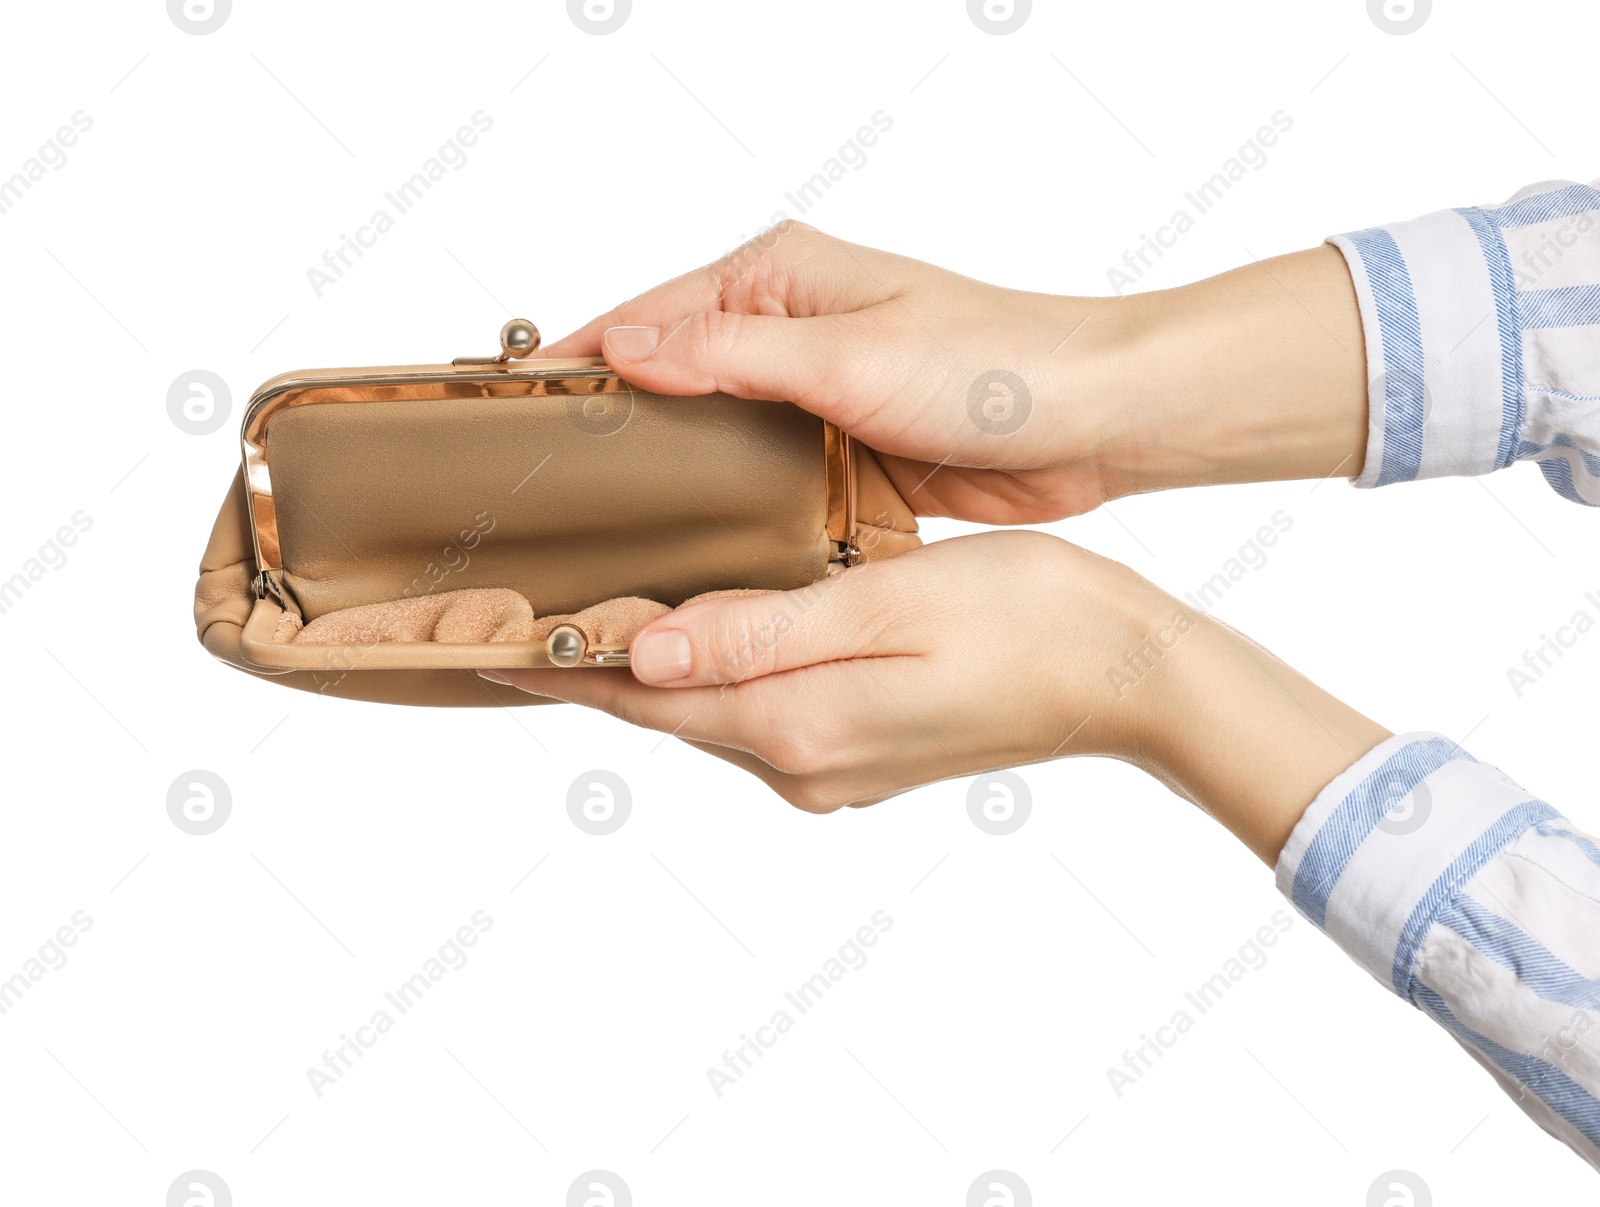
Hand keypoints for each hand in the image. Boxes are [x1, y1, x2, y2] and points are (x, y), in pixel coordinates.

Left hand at [484, 532, 1388, 861]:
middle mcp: (801, 764)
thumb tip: (644, 653)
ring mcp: (833, 769)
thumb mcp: (884, 606)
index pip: (642, 695)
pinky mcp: (861, 755)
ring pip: (709, 713)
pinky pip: (757, 716)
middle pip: (665, 711)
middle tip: (515, 619)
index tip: (484, 641)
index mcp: (795, 725)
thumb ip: (758, 635)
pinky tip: (701, 641)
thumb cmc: (1024, 619)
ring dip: (650, 673)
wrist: (1126, 675)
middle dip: (591, 669)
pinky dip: (713, 678)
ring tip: (590, 620)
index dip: (560, 665)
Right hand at [544, 224, 1369, 523]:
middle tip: (541, 492)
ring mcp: (812, 390)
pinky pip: (760, 472)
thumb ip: (730, 350)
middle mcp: (786, 326)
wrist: (1090, 421)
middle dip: (612, 426)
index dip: (579, 361)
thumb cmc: (991, 365)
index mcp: (779, 276)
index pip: (647, 315)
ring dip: (668, 471)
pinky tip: (690, 545)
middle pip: (668, 376)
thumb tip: (625, 347)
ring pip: (710, 431)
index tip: (511, 412)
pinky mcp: (839, 447)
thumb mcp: (849, 354)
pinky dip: (726, 500)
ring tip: (598, 529)